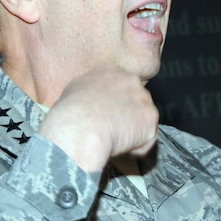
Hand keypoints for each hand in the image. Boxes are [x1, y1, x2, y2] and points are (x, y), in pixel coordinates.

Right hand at [37, 65, 158, 170]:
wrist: (81, 127)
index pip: (121, 87)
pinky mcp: (150, 118)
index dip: (116, 106)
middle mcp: (131, 80)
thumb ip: (89, 92)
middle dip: (128, 118)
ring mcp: (143, 98)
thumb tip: (90, 101)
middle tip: (111, 132)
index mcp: (110, 71)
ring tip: (112, 142)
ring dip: (132, 134)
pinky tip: (119, 149)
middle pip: (136, 102)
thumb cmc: (70, 113)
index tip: (106, 117)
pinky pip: (146, 140)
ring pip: (143, 122)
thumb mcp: (73, 92)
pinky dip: (135, 149)